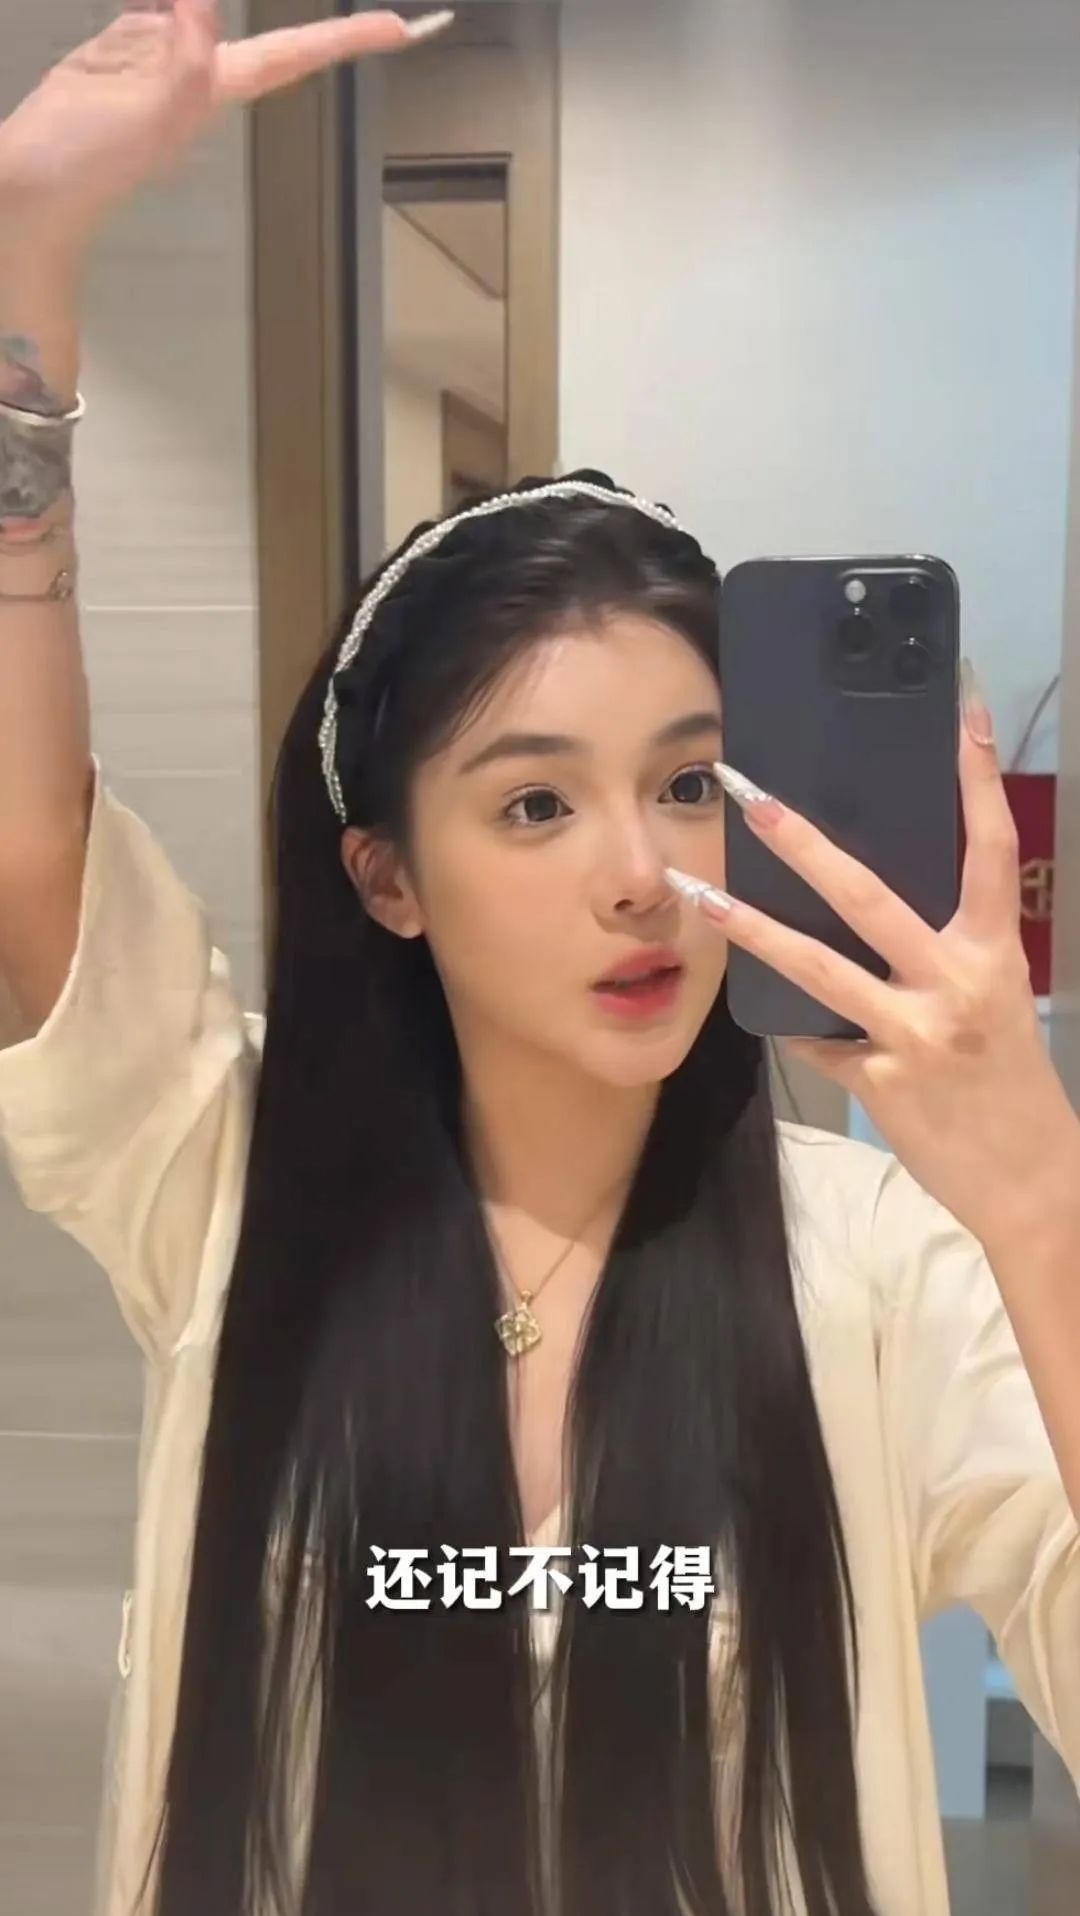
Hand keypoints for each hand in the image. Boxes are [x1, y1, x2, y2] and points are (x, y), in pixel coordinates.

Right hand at [0, 3, 426, 252]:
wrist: (33, 184)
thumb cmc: (94, 159)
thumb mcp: (156, 103)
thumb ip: (188, 48)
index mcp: (215, 87)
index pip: (294, 55)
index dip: (347, 40)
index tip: (402, 30)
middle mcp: (196, 71)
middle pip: (256, 31)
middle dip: (307, 33)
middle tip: (368, 26)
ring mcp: (157, 58)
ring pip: (191, 6)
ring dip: (187, 2)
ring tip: (169, 7)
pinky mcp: (119, 50)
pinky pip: (151, 7)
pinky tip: (150, 2)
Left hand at [691, 667, 1079, 1248]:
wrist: (1032, 1181)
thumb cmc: (1011, 1082)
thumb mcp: (997, 999)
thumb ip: (946, 949)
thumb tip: (876, 904)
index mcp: (995, 951)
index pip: (990, 845)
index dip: (977, 776)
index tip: (961, 710)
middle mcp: (956, 982)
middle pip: (869, 895)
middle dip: (802, 841)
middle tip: (748, 793)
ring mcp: (914, 1032)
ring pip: (816, 966)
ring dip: (750, 927)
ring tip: (696, 893)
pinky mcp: (880, 1079)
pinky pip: (817, 1038)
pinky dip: (794, 1023)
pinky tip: (763, 1011)